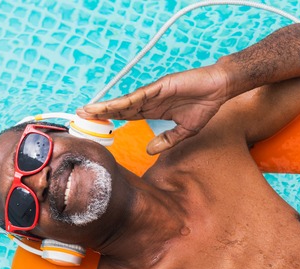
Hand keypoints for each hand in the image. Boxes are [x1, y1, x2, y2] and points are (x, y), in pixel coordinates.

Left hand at [77, 65, 228, 154]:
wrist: (219, 88)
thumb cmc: (203, 105)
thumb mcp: (183, 131)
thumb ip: (166, 140)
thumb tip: (149, 150)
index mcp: (152, 110)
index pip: (125, 115)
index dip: (108, 119)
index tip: (92, 123)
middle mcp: (148, 100)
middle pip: (119, 108)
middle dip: (100, 112)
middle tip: (79, 115)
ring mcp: (153, 92)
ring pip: (124, 101)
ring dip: (106, 106)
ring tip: (88, 110)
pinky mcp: (161, 86)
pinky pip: (140, 95)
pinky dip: (125, 101)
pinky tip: (112, 106)